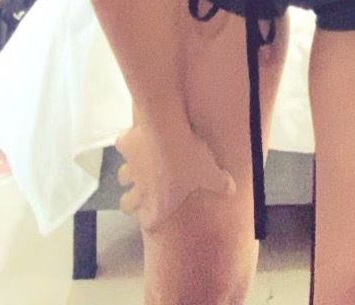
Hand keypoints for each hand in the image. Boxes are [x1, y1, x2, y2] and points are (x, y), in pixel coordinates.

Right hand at [115, 118, 235, 232]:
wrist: (168, 132)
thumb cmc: (189, 159)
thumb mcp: (211, 174)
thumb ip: (221, 185)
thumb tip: (231, 189)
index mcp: (159, 205)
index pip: (149, 222)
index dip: (153, 219)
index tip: (159, 213)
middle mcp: (140, 190)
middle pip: (126, 204)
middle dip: (132, 200)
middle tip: (144, 190)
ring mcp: (130, 168)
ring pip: (122, 176)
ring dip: (130, 171)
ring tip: (142, 162)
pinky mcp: (126, 146)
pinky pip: (123, 144)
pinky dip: (128, 140)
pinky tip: (137, 134)